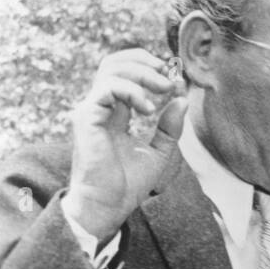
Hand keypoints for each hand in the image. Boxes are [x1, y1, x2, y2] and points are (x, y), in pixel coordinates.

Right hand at [62, 49, 186, 241]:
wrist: (109, 205)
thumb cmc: (128, 184)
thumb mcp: (159, 152)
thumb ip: (170, 128)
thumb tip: (182, 100)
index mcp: (115, 112)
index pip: (126, 74)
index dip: (150, 70)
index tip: (175, 82)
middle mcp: (101, 106)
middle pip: (115, 64)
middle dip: (145, 63)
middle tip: (171, 78)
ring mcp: (92, 109)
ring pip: (110, 69)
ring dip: (143, 73)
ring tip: (165, 89)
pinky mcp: (87, 117)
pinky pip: (108, 88)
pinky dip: (132, 91)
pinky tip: (149, 108)